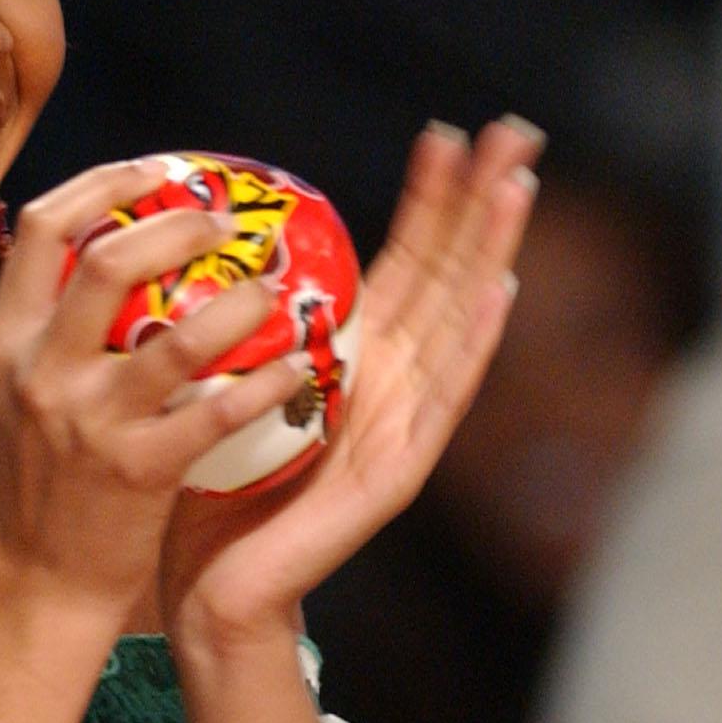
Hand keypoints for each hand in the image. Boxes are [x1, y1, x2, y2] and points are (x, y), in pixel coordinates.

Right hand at [0, 158, 317, 624]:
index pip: (48, 227)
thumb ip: (56, 327)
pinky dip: (267, 383)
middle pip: (104, 261)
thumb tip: (116, 247)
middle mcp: (38, 371)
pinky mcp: (137, 470)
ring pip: (174, 336)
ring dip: (239, 303)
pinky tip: (300, 369)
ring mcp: (87, 422)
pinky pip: (217, 411)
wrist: (36, 582)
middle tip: (225, 222)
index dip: (107, 182)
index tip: (159, 168)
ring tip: (273, 290)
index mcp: (7, 340)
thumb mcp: (22, 390)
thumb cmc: (43, 481)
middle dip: (177, 225)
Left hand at [162, 117, 544, 645]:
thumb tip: (205, 255)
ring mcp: (403, 426)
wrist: (216, 591)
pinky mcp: (398, 472)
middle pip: (444, 277)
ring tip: (516, 189)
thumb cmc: (210, 492)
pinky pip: (440, 400)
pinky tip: (496, 297)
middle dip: (477, 203)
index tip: (443, 134)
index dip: (426, 201)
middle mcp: (390, 384)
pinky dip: (471, 347)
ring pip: (454, 323)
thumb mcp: (220, 392)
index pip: (400, 263)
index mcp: (349, 361)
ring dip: (488, 253)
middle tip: (513, 131)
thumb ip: (233, 334)